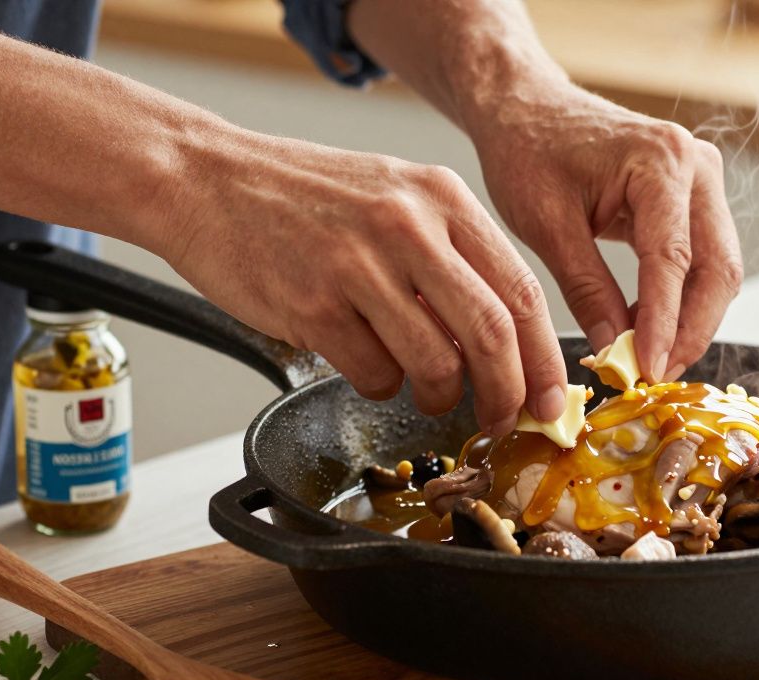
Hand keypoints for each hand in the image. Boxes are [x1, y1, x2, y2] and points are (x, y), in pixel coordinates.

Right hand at [150, 126, 568, 433]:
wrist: (206, 179)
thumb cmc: (305, 197)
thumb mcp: (397, 197)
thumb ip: (454, 258)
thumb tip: (508, 343)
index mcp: (442, 198)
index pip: (522, 291)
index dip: (546, 359)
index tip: (553, 400)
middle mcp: (407, 225)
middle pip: (491, 334)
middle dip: (508, 394)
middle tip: (504, 422)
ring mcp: (358, 265)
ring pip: (435, 364)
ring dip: (439, 396)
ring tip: (426, 390)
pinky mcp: (313, 304)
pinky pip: (373, 374)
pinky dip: (379, 385)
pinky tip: (363, 360)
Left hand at [470, 85, 742, 382]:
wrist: (526, 108)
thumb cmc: (528, 151)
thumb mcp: (547, 226)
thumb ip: (587, 289)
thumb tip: (616, 350)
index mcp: (661, 162)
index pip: (674, 261)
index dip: (665, 325)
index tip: (649, 371)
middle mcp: (695, 166)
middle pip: (718, 268)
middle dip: (691, 330)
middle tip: (655, 375)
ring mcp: (701, 179)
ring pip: (718, 267)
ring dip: (690, 318)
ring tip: (648, 357)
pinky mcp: (693, 196)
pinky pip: (702, 257)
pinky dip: (681, 296)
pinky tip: (645, 325)